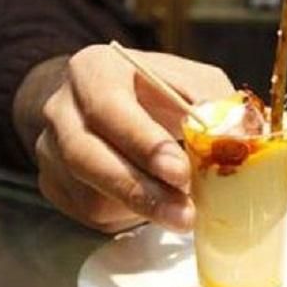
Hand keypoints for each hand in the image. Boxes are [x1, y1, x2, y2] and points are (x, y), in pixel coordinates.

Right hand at [34, 45, 233, 232]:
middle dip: (140, 190)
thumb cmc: (160, 92)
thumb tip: (236, 139)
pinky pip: (87, 212)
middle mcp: (61, 107)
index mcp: (94, 69)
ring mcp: (50, 148)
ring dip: (139, 211)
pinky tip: (154, 208)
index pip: (108, 107)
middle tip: (185, 213)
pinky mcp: (54, 183)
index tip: (179, 171)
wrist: (115, 104)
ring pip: (87, 192)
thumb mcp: (193, 82)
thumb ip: (214, 105)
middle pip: (87, 156)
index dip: (143, 143)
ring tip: (181, 215)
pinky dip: (127, 217)